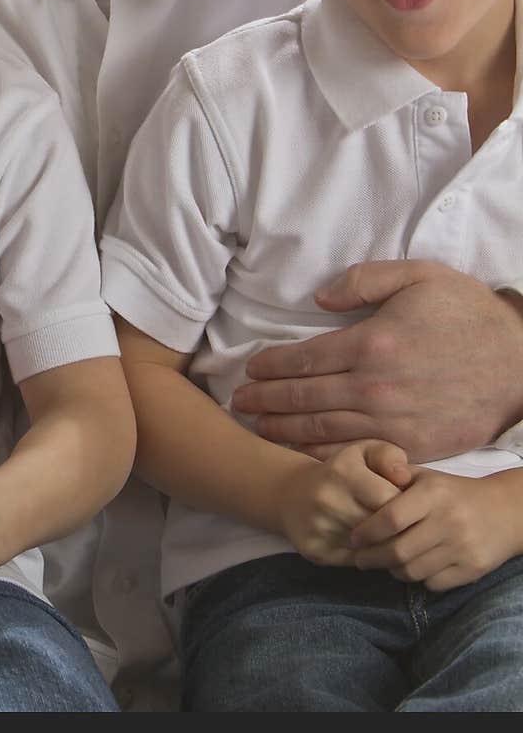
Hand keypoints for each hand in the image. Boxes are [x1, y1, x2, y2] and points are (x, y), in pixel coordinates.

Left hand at [232, 261, 522, 461]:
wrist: (520, 363)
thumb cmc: (468, 313)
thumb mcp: (419, 276)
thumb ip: (363, 280)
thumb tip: (318, 298)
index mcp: (371, 343)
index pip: (304, 359)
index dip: (271, 366)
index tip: (251, 370)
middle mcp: (375, 388)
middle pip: (303, 399)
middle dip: (265, 402)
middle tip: (238, 404)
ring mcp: (392, 422)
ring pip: (322, 431)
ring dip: (284, 430)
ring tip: (258, 428)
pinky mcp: (411, 447)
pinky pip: (355, 454)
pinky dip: (322, 455)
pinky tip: (301, 453)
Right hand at [279, 440, 409, 565]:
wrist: (291, 494)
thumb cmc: (340, 472)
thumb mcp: (363, 452)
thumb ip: (388, 456)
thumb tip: (404, 477)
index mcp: (343, 473)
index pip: (390, 503)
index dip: (406, 509)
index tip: (407, 508)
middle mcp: (327, 500)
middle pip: (381, 528)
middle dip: (398, 531)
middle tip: (404, 527)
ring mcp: (319, 528)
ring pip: (370, 549)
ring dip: (384, 546)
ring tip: (388, 537)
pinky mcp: (315, 550)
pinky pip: (355, 562)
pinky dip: (368, 557)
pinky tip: (369, 546)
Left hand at [350, 467, 522, 590]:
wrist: (505, 512)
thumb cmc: (455, 493)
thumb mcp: (428, 477)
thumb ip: (396, 477)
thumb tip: (364, 480)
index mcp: (433, 494)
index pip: (391, 518)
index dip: (367, 532)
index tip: (353, 538)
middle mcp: (448, 521)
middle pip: (398, 550)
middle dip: (372, 558)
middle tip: (359, 559)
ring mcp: (462, 548)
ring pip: (413, 571)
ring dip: (393, 570)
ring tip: (385, 562)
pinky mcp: (472, 569)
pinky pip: (433, 583)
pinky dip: (418, 579)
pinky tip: (413, 568)